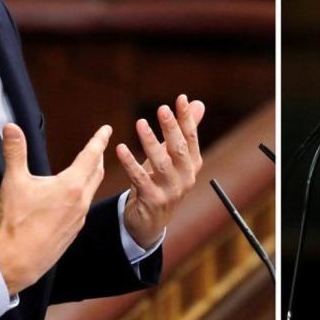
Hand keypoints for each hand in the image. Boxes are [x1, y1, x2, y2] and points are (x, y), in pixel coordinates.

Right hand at [0, 123, 110, 295]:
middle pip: (96, 172)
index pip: (91, 155)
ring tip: (89, 167)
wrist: (19, 261)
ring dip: (92, 175)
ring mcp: (79, 218)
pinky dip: (84, 194)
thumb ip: (15, 152)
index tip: (107, 129)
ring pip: (91, 190)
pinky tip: (73, 197)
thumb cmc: (17, 222)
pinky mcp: (74, 231)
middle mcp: (81, 201)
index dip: (99, 139)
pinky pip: (84, 207)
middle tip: (99, 146)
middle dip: (98, 156)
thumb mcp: (14, 182)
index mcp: (71, 186)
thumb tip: (11, 128)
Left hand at [116, 95, 204, 248]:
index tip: (181, 98)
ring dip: (150, 142)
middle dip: (171, 128)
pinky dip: (130, 163)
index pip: (191, 137)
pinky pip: (140, 179)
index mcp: (193, 164)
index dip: (186, 118)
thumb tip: (198, 103)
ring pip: (160, 163)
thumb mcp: (173, 156)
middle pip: (178, 149)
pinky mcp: (153, 200)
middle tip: (162, 108)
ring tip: (140, 123)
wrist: (151, 221)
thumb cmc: (162, 181)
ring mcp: (170, 191)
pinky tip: (120, 148)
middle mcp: (186, 177)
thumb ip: (185, 131)